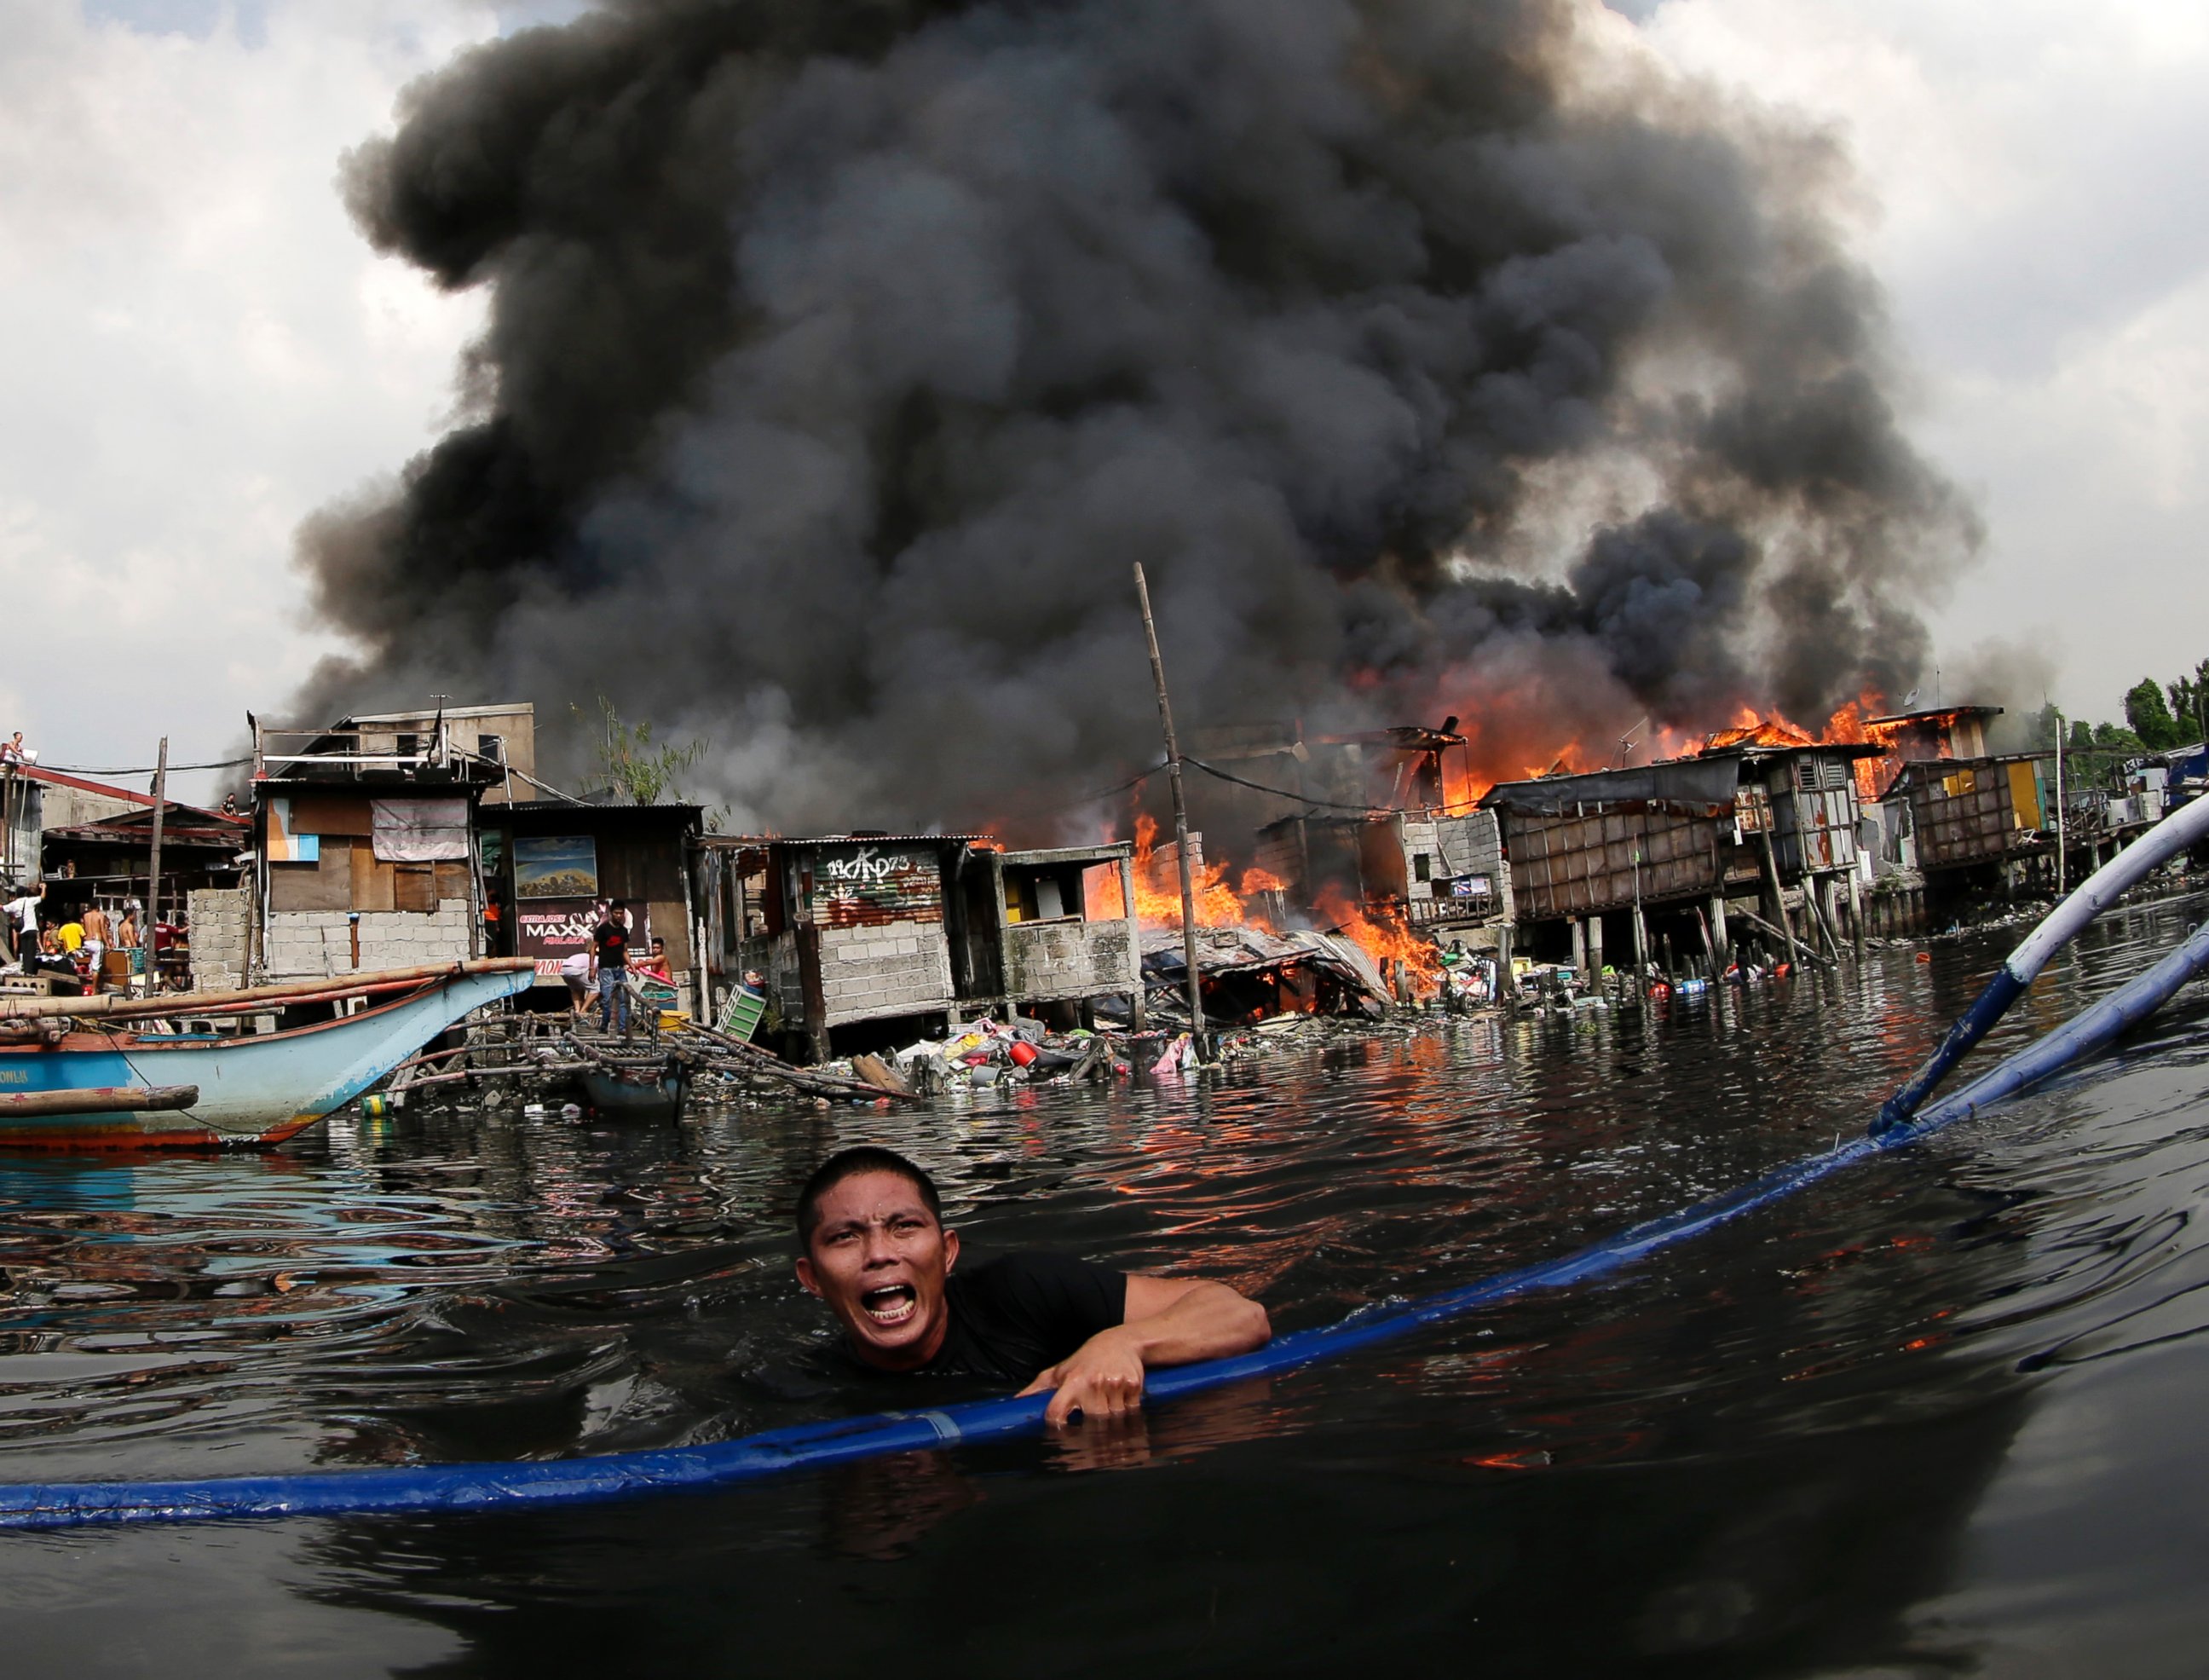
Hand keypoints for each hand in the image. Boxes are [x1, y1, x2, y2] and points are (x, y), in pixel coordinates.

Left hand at [1017, 1325, 1146, 1427]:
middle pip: (1092, 1421)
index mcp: (1072, 1382)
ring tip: (1108, 1403)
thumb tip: (1016, 1403)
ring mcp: (1115, 1385)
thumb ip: (1038, 1389)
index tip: (1060, 1431)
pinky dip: (1127, 1411)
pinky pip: (1131, 1412)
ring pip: (1113, 1419)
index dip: (1056, 1426)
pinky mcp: (1133, 1386)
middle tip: (1094, 1416)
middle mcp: (1093, 1383)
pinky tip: (1121, 1398)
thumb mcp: (1060, 1370)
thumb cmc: (1086, 1360)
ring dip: (1111, 1418)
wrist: (1121, 1342)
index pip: (1056, 1412)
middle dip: (1093, 1424)